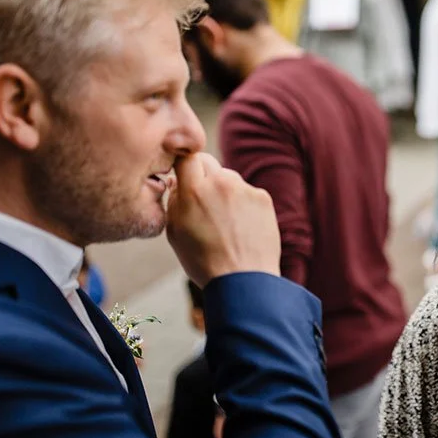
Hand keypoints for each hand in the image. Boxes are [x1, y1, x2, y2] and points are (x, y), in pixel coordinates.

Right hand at [165, 152, 280, 286]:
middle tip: (204, 203)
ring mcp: (244, 189)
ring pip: (229, 179)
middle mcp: (220, 183)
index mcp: (193, 191)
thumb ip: (174, 200)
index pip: (186, 156)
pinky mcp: (263, 198)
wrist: (244, 281)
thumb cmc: (204, 261)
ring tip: (225, 224)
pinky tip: (242, 228)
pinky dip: (244, 205)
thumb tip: (177, 180)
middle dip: (203, 176)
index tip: (183, 174)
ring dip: (225, 192)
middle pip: (208, 163)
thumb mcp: (175, 232)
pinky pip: (248, 193)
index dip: (183, 163)